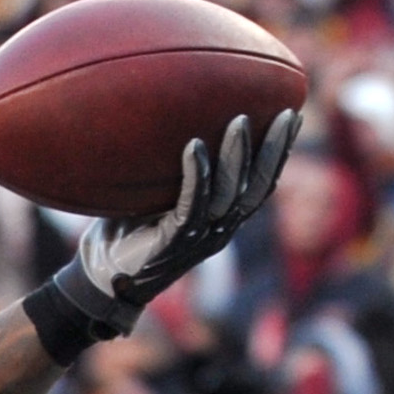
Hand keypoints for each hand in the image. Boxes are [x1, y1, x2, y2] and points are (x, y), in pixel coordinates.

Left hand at [70, 112, 301, 320]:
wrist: (101, 280)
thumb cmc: (127, 233)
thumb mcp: (159, 198)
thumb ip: (176, 172)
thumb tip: (181, 121)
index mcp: (222, 221)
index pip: (262, 185)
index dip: (279, 154)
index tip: (291, 117)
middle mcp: (219, 231)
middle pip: (258, 188)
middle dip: (274, 150)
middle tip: (284, 113)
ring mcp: (199, 238)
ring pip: (229, 194)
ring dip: (236, 156)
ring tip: (239, 120)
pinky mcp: (174, 242)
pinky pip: (191, 204)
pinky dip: (196, 175)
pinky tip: (195, 147)